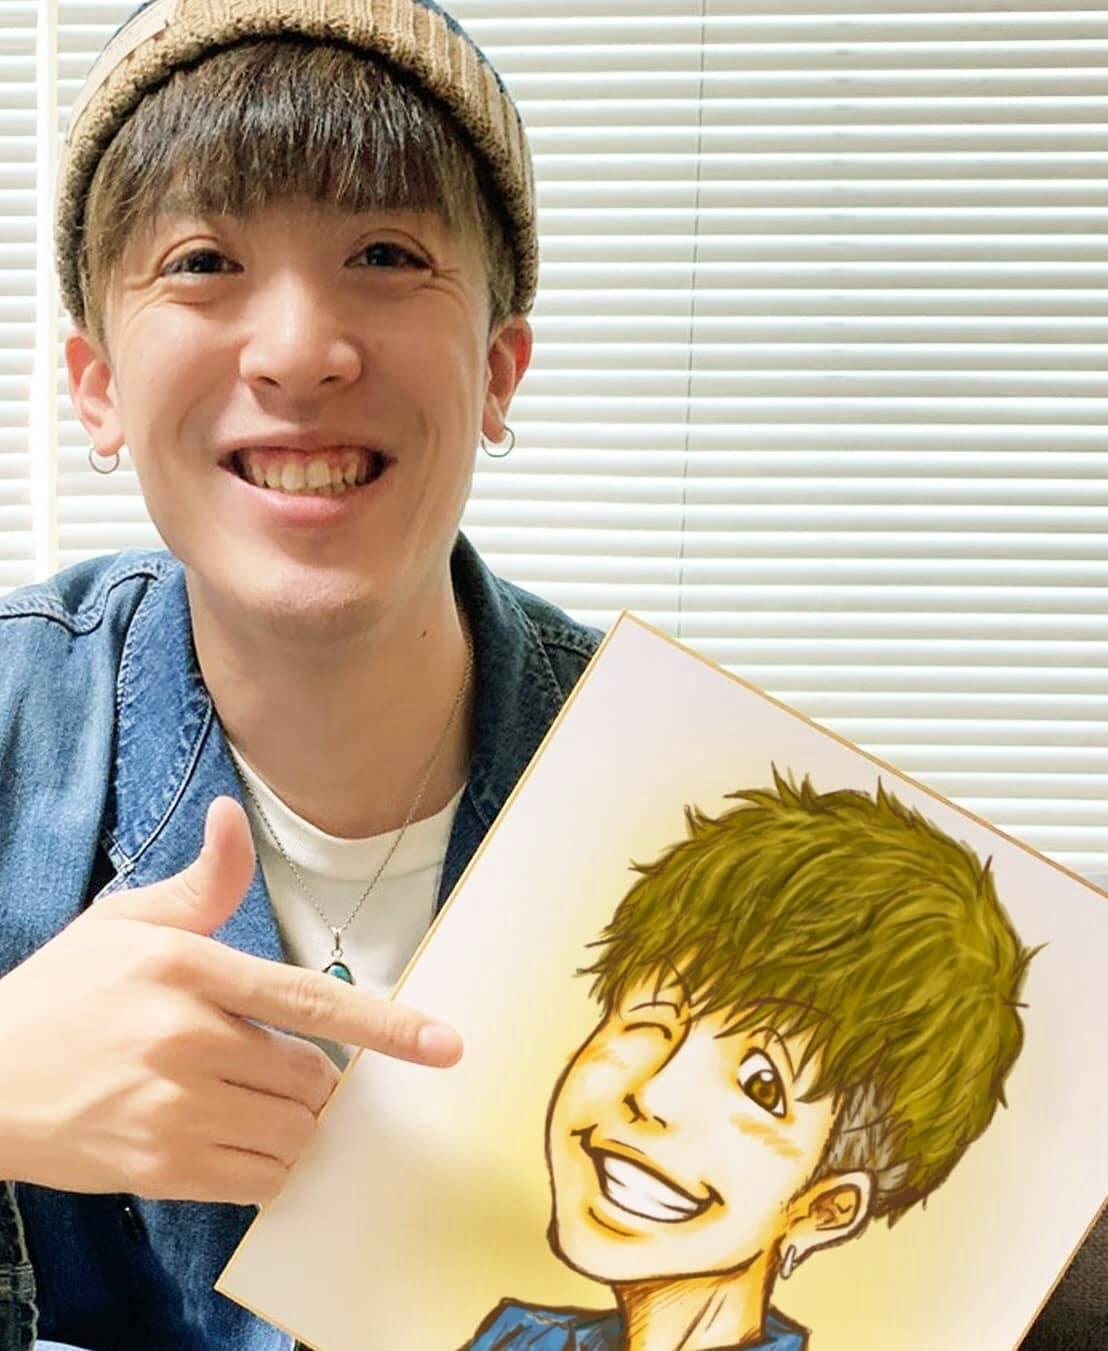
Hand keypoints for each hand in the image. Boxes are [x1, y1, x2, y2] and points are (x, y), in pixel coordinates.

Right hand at [0, 796, 460, 1204]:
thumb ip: (203, 881)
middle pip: (313, 1078)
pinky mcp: (160, 1168)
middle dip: (309, 1077)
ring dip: (291, 1124)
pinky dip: (265, 1163)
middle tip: (263, 1063)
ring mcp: (175, 1110)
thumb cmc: (63, 993)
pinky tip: (227, 1136)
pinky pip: (259, 1178)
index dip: (388, 1027)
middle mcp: (190, 1040)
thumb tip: (234, 816)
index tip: (445, 1045)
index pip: (311, 1000)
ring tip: (243, 1100)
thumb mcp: (127, 922)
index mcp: (192, 971)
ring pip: (293, 1133)